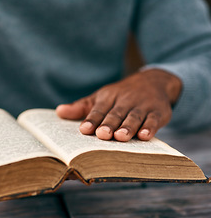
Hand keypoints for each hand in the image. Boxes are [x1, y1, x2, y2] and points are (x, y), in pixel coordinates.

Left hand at [56, 69, 181, 141]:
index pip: (98, 109)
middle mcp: (124, 100)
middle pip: (115, 114)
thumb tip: (58, 111)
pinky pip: (154, 120)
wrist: (152, 81)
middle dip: (109, 124)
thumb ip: (82, 107)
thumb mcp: (100, 98)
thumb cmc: (119, 96)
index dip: (91, 119)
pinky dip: (150, 127)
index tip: (84, 130)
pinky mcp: (158, 112)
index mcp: (108, 97)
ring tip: (121, 137)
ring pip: (134, 117)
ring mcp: (142, 106)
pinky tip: (145, 136)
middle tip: (102, 135)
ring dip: (128, 127)